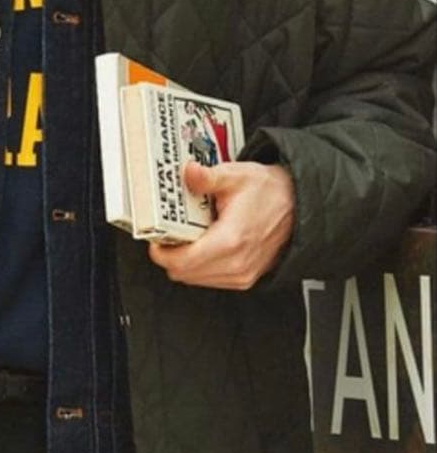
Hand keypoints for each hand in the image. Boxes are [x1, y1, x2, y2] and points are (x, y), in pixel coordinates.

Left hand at [148, 159, 294, 288]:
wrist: (297, 206)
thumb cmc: (271, 193)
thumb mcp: (236, 175)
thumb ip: (208, 176)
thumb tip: (188, 173)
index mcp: (231, 240)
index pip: (182, 263)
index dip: (161, 252)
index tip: (154, 239)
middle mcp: (236, 263)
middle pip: (183, 273)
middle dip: (170, 253)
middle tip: (168, 232)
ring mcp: (241, 274)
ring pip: (194, 279)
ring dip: (184, 260)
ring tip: (187, 235)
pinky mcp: (243, 278)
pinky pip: (209, 279)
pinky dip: (199, 265)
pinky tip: (203, 242)